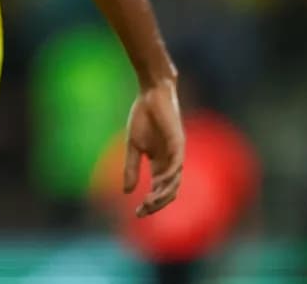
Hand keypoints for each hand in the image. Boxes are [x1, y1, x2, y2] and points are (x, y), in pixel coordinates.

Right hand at [123, 77, 184, 216]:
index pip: (159, 189)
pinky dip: (169, 175)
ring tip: (150, 201)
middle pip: (169, 190)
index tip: (137, 213)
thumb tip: (127, 192)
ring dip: (163, 193)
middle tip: (143, 210)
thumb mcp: (133, 146)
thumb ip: (132, 168)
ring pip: (174, 181)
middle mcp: (171, 161)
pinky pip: (177, 164)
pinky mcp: (178, 141)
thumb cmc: (143, 117)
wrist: (151, 93)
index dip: (150, 203)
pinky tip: (158, 183)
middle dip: (157, 203)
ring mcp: (176, 152)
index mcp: (160, 162)